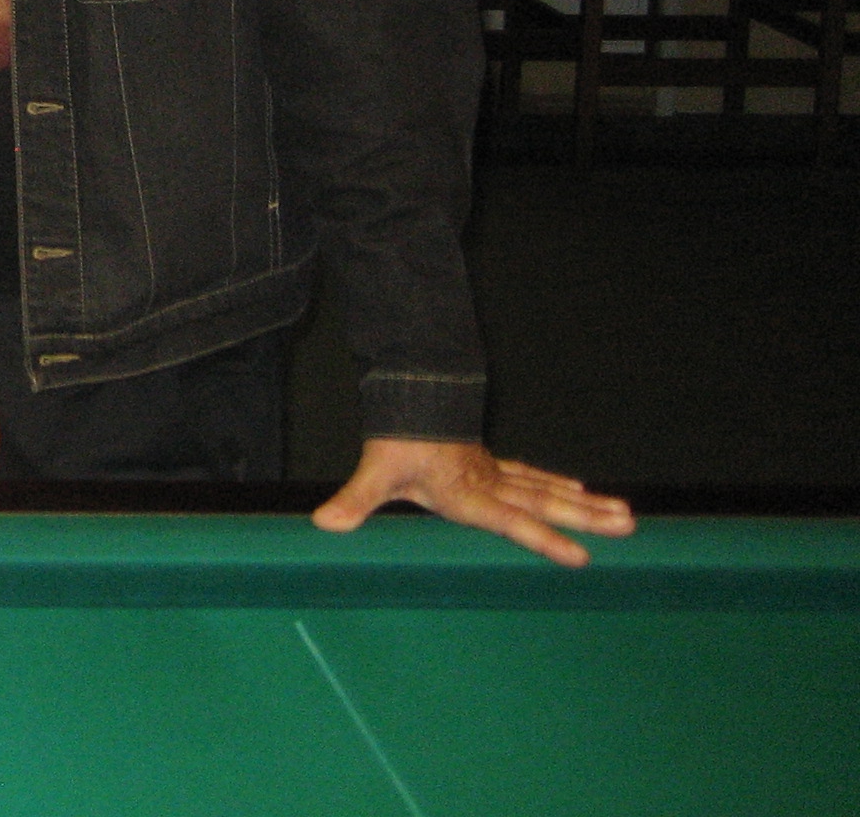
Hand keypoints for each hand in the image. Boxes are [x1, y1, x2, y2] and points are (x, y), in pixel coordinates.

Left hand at [313, 437, 634, 566]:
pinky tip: (581, 490)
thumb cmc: (396, 440)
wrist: (406, 398)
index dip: (544, 539)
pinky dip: (558, 483)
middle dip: (586, 518)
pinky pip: (533, 475)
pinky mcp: (493, 465)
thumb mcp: (377, 472)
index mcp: (467, 494)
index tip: (581, 556)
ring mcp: (496, 473)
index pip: (512, 520)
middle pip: (545, 502)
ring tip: (626, 516)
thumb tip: (325, 524)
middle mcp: (490, 484)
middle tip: (629, 526)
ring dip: (586, 503)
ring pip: (549, 488)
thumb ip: (356, 500)